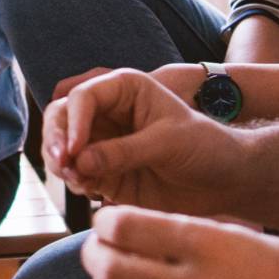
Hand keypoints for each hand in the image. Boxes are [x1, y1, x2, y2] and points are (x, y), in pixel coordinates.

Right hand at [43, 66, 242, 209]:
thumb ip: (124, 151)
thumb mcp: (169, 143)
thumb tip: (79, 162)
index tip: (74, 150)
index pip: (84, 97)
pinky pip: (74, 173)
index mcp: (125, 89)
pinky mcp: (103, 171)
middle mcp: (108, 112)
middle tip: (62, 165)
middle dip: (55, 139)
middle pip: (61, 116)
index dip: (73, 121)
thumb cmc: (206, 147)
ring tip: (78, 181)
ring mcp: (103, 142)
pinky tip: (88, 189)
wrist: (224, 180)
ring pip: (60, 146)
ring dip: (60, 162)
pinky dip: (72, 181)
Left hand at [81, 205, 278, 278]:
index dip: (106, 222)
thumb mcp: (231, 233)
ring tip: (108, 276)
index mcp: (208, 246)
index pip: (128, 227)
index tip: (105, 220)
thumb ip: (177, 232)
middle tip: (94, 247)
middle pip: (112, 269)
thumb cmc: (278, 267)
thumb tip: (120, 228)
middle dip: (93, 253)